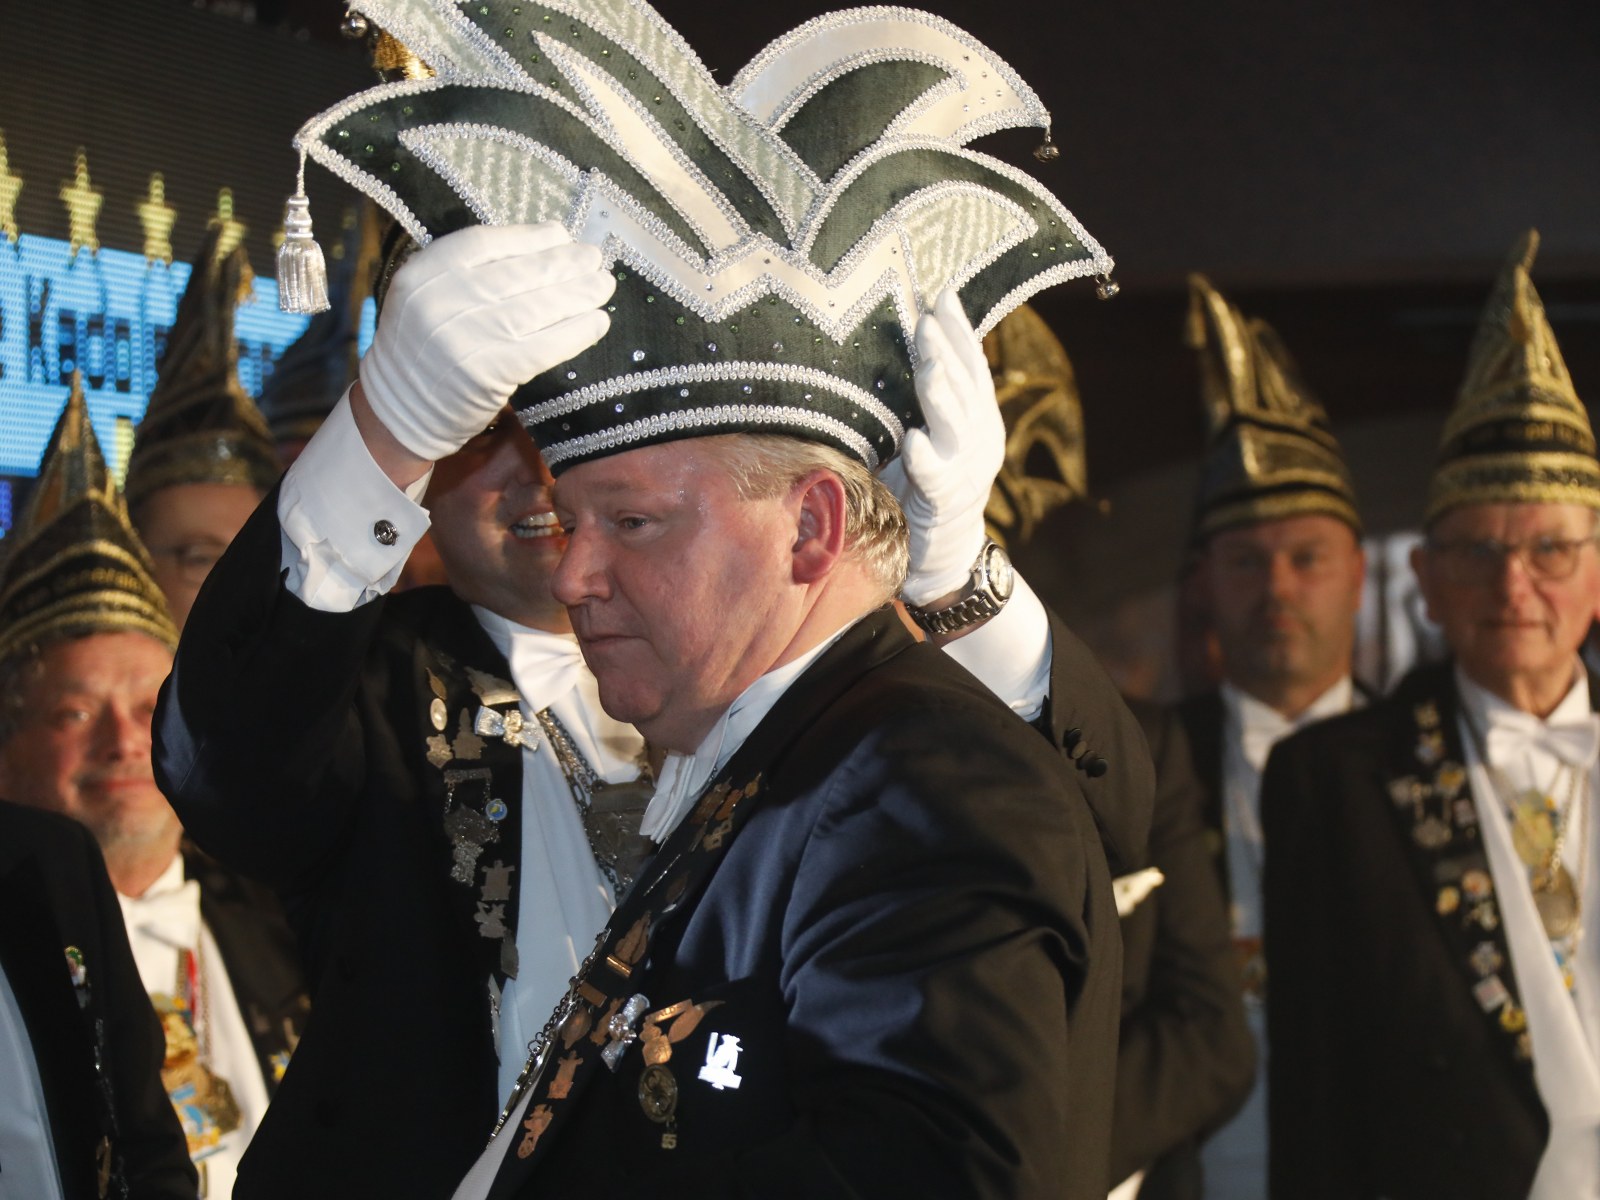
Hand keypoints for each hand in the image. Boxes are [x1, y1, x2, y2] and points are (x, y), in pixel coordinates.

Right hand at [359, 223, 615, 461]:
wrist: (398, 411)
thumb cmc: (423, 350)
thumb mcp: (426, 298)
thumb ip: (467, 273)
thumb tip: (542, 245)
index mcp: (422, 273)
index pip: (484, 243)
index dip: (529, 238)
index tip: (560, 234)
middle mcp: (440, 301)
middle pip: (518, 274)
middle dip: (564, 264)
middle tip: (595, 258)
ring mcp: (464, 338)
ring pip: (536, 307)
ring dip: (579, 294)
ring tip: (604, 286)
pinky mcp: (488, 373)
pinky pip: (543, 347)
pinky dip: (575, 332)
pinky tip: (598, 322)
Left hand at [879, 289, 1003, 604]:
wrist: (940, 557)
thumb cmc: (919, 487)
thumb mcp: (924, 432)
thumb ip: (918, 397)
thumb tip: (891, 346)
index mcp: (975, 416)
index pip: (971, 364)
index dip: (959, 330)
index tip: (942, 295)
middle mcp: (980, 437)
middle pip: (965, 386)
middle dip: (947, 350)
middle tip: (927, 319)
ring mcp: (968, 470)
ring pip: (957, 424)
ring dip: (941, 395)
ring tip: (928, 367)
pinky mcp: (946, 503)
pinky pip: (937, 477)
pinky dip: (927, 458)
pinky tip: (913, 442)